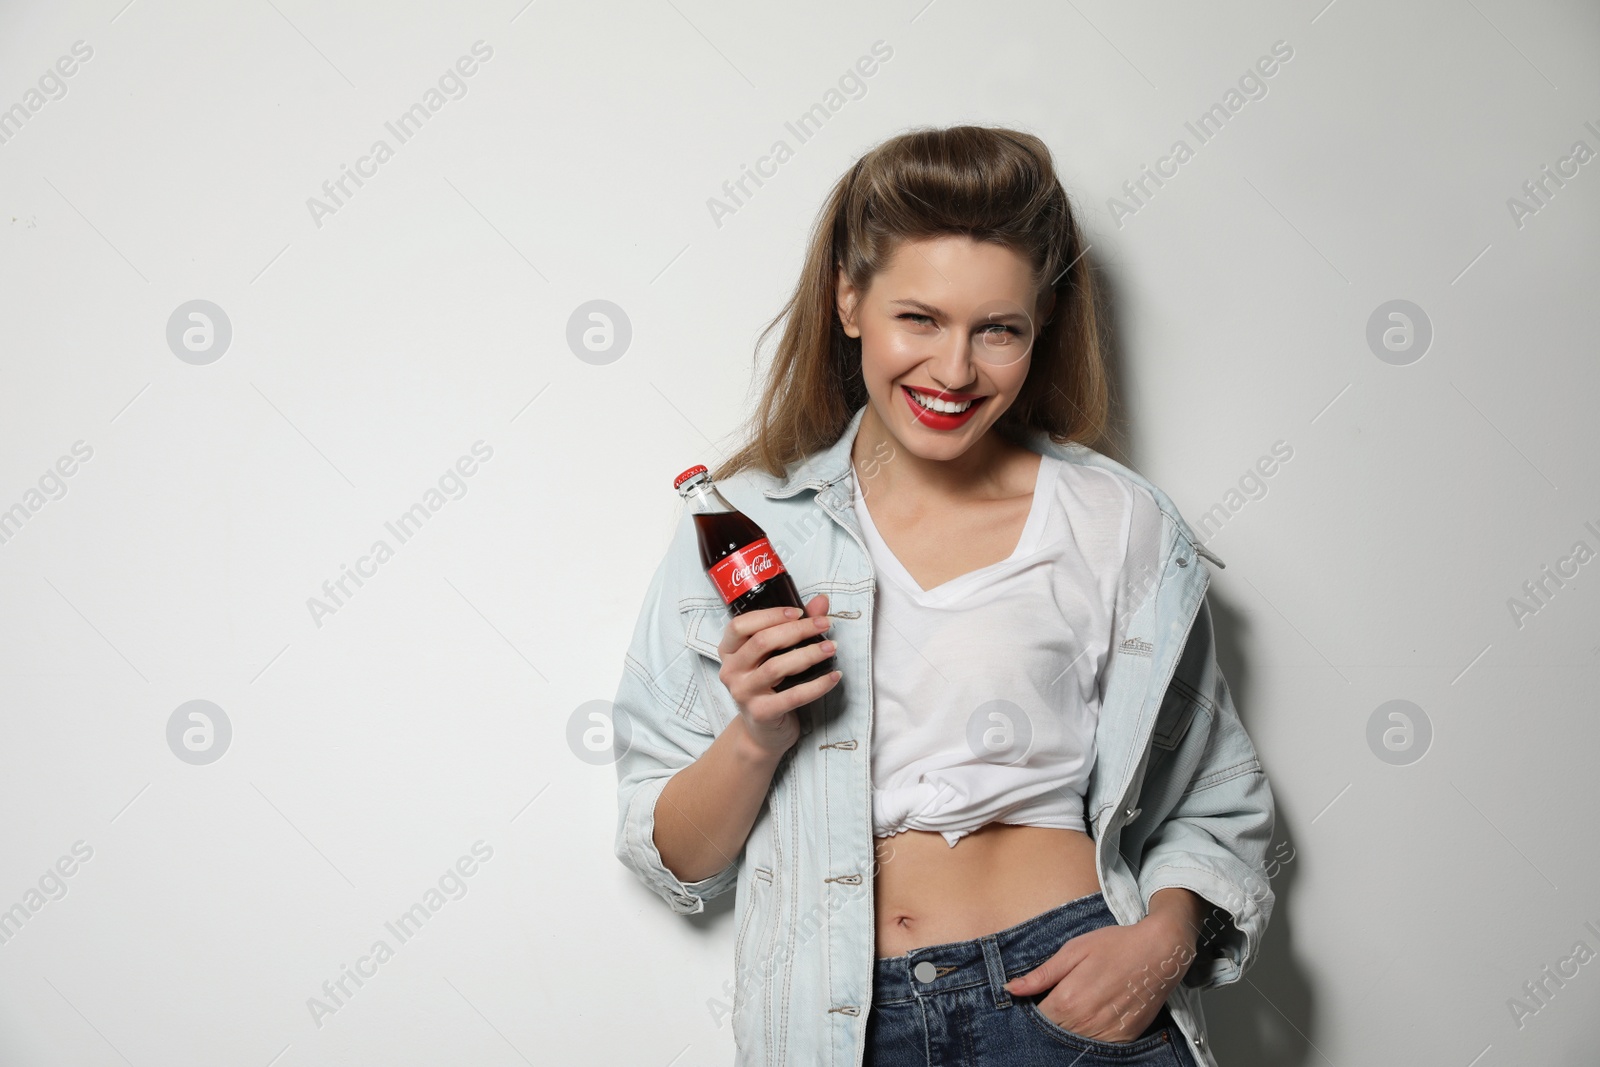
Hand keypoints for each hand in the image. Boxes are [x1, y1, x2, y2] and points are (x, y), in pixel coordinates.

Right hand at [716, 593, 840, 758]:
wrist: (763, 733)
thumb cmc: (770, 687)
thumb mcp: (776, 655)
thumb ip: (795, 626)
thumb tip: (821, 601)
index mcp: (729, 652)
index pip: (740, 625)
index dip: (770, 615)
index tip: (799, 612)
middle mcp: (731, 671)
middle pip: (762, 642)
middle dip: (798, 630)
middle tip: (825, 625)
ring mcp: (743, 693)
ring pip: (776, 667)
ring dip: (809, 654)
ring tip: (831, 648)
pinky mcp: (761, 713)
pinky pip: (793, 696)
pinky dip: (817, 685)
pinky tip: (834, 676)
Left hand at [1002, 906, 1199, 1042]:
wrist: (1160, 951)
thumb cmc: (1115, 945)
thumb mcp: (1073, 950)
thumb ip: (1041, 975)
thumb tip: (1010, 989)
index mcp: (1068, 1000)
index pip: (1037, 1019)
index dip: (1033, 1010)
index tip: (1036, 1000)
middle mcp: (1086, 1023)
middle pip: (1053, 1034)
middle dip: (1050, 1022)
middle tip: (1058, 1002)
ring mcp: (1107, 1034)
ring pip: (1075, 1042)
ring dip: (1069, 1031)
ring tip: (1077, 1007)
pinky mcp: (1124, 1039)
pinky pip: (1098, 1046)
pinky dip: (1091, 1036)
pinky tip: (1094, 1018)